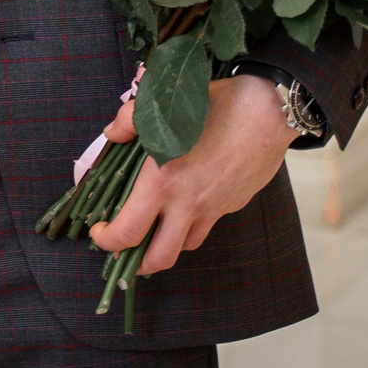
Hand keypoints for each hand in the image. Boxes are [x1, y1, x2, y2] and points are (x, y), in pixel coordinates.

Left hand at [90, 74, 297, 275]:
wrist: (268, 110)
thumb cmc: (215, 103)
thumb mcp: (164, 105)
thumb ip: (130, 120)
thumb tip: (112, 133)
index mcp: (163, 181)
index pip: (128, 232)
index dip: (108, 240)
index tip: (99, 232)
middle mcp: (188, 203)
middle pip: (159, 257)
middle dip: (137, 263)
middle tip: (125, 251)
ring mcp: (214, 208)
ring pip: (186, 244)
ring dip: (167, 242)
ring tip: (155, 227)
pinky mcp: (233, 204)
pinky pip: (208, 224)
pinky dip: (192, 223)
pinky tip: (188, 201)